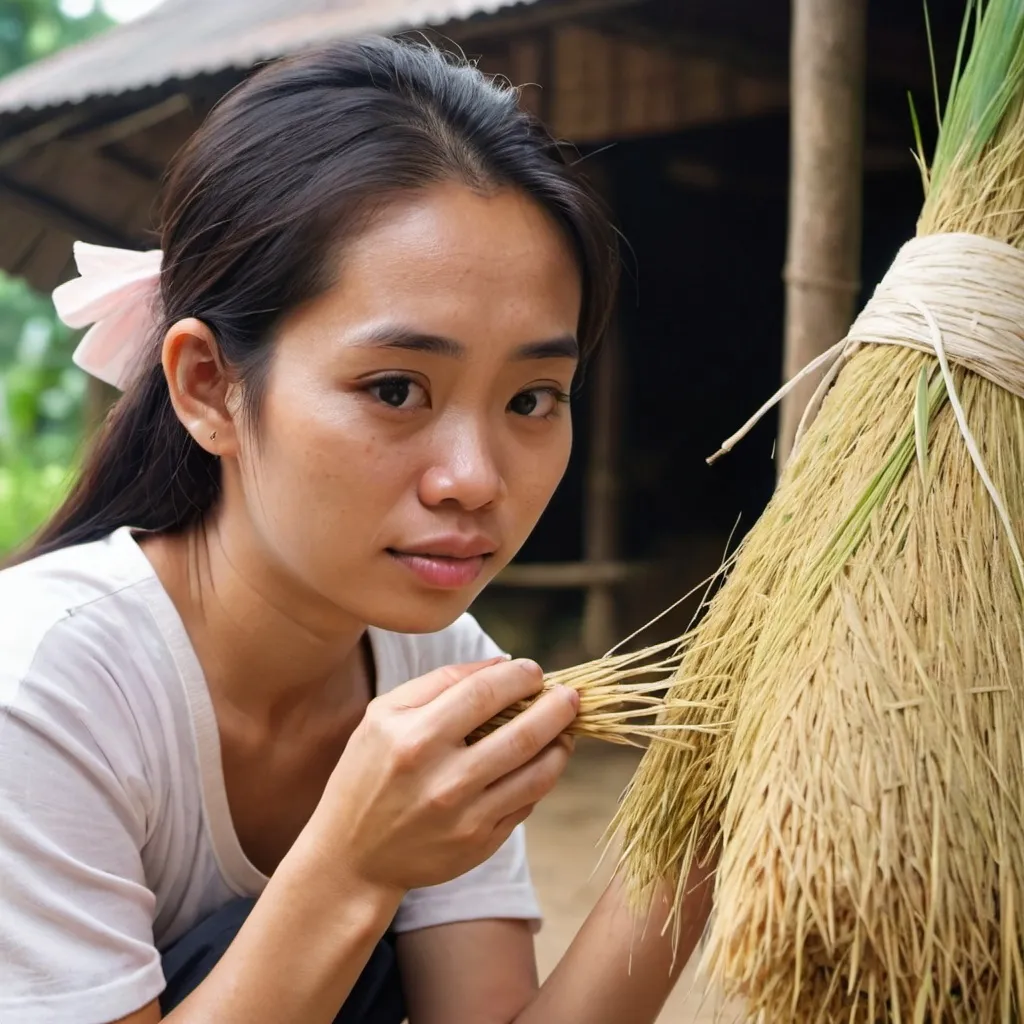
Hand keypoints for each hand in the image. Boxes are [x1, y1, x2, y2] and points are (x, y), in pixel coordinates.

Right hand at [308, 656, 577, 894]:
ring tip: (566, 727)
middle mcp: (444, 780)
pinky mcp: (481, 844)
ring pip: (537, 774)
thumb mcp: (384, 715)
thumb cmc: (368, 773)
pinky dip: (543, 777)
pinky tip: (543, 760)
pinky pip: (527, 803)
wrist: (352, 858)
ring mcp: (466, 817)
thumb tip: (502, 662)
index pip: (484, 694)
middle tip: (571, 695)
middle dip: (556, 708)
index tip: (533, 670)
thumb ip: (441, 681)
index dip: (518, 677)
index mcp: (415, 739)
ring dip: (561, 745)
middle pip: (523, 735)